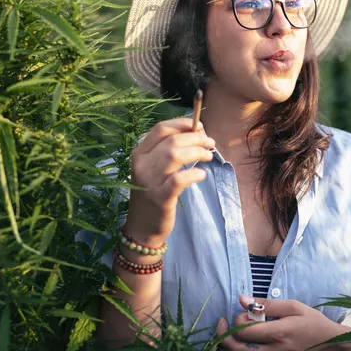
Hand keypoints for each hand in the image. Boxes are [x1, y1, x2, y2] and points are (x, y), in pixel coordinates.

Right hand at [125, 117, 214, 245]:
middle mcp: (142, 164)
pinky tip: (201, 174)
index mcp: (140, 154)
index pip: (160, 129)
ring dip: (196, 152)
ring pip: (174, 155)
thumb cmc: (153, 193)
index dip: (182, 124)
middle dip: (195, 138)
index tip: (199, 126)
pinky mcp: (160, 198)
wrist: (142, 227)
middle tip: (210, 143)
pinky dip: (193, 174)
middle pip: (171, 141)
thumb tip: (195, 132)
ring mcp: (149, 181)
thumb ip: (168, 151)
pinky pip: (178, 180)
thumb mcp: (155, 169)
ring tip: (209, 156)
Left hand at [215, 294, 349, 350]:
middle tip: (222, 325)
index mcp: (278, 334)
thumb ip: (267, 304)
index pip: (243, 331)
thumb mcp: (295, 307)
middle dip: (223, 336)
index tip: (243, 314)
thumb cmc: (316, 325)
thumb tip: (243, 299)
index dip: (236, 321)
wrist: (335, 350)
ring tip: (228, 340)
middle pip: (236, 350)